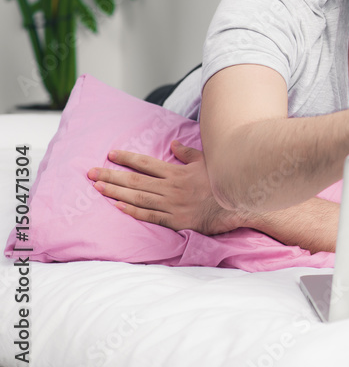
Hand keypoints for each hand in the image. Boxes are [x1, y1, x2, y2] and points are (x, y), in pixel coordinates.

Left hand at [87, 141, 245, 234]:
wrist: (238, 206)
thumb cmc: (224, 182)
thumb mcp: (208, 162)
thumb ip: (188, 154)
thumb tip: (173, 145)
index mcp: (177, 172)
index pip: (146, 163)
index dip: (127, 159)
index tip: (110, 155)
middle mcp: (171, 188)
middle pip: (135, 181)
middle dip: (111, 176)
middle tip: (91, 173)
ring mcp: (172, 205)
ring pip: (138, 198)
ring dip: (116, 193)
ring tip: (98, 188)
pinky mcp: (175, 221)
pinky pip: (150, 216)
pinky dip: (133, 211)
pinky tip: (118, 206)